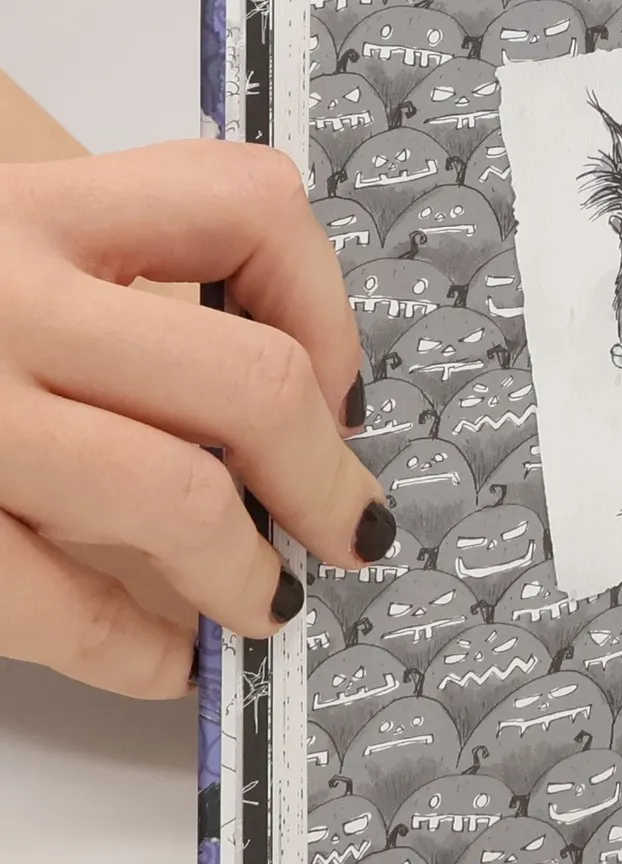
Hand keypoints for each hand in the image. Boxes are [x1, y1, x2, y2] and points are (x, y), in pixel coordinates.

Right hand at [0, 139, 393, 697]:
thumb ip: (109, 281)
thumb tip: (290, 404)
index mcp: (29, 201)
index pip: (248, 204)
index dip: (328, 306)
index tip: (339, 384)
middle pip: (250, 380)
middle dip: (326, 476)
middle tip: (347, 524)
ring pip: (172, 497)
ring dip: (247, 574)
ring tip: (264, 604)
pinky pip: (45, 601)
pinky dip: (132, 649)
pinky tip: (161, 662)